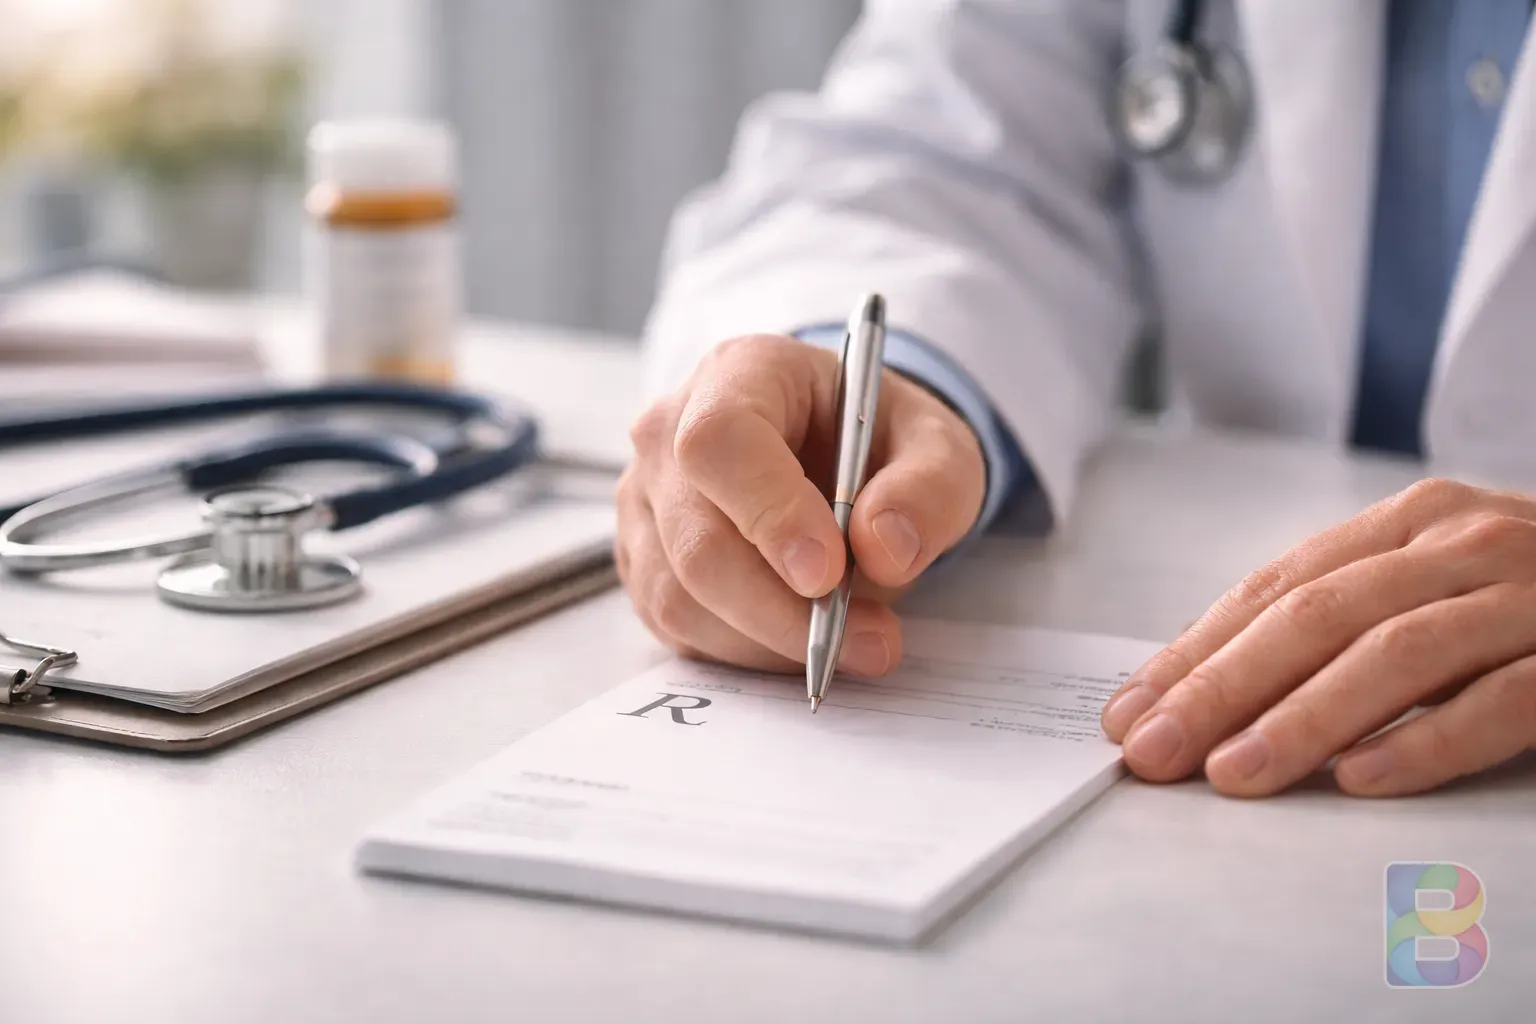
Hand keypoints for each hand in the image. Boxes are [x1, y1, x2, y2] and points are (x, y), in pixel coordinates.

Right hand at [616, 333, 985, 675]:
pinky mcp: (645, 563)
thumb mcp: (939, 446)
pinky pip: (680, 628)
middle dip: (785, 610)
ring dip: (773, 640)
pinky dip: (749, 650)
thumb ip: (928, 489)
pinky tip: (802, 634)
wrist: (844, 458)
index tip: (829, 573)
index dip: (769, 514)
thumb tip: (883, 548)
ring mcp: (646, 502)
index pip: (719, 441)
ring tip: (852, 639)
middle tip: (869, 639)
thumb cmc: (879, 440)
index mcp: (739, 373)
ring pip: (683, 598)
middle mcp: (668, 433)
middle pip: (698, 540)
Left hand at [1100, 478, 1535, 796]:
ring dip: (1304, 717)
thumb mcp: (1427, 582)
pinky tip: (1360, 781)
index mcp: (1408, 523)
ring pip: (1396, 651)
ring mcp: (1528, 594)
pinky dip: (1427, 739)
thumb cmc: (1525, 596)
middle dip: (1222, 686)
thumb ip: (1338, 617)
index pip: (1275, 587)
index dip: (1194, 650)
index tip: (1128, 710)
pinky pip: (1502, 699)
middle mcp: (1461, 544)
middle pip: (1317, 614)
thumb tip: (1208, 686)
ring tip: (1234, 775)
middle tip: (1153, 750)